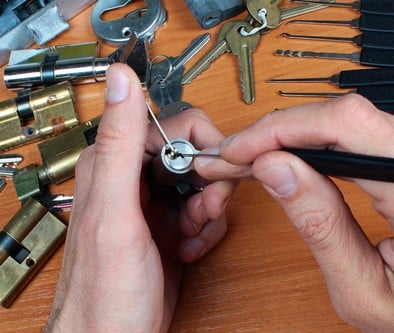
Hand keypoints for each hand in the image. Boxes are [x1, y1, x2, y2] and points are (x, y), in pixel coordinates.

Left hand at [45, 64, 234, 332]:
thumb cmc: (107, 291)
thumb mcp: (115, 212)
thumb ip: (120, 142)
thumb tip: (121, 77)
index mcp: (117, 164)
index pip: (173, 125)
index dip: (202, 143)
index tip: (215, 168)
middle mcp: (135, 180)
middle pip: (193, 154)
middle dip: (210, 181)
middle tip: (206, 209)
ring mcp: (154, 204)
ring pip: (202, 182)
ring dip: (209, 209)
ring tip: (191, 233)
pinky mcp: (168, 226)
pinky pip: (202, 211)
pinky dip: (205, 229)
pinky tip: (188, 248)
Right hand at [195, 95, 393, 331]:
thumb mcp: (363, 291)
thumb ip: (319, 225)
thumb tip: (277, 168)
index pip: (348, 129)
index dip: (284, 128)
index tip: (245, 147)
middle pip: (352, 116)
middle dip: (286, 129)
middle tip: (246, 152)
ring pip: (365, 119)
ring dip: (308, 133)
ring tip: (270, 155)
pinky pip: (383, 132)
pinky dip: (337, 139)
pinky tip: (310, 154)